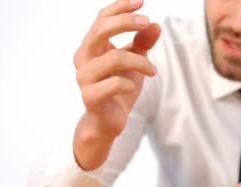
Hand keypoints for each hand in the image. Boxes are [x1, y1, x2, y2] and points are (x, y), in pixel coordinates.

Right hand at [72, 0, 160, 169]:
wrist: (109, 120)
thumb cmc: (119, 88)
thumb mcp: (135, 62)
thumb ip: (143, 44)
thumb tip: (156, 26)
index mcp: (91, 46)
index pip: (101, 19)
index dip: (119, 7)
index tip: (141, 2)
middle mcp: (84, 58)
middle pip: (100, 30)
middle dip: (125, 22)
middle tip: (147, 23)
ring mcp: (84, 78)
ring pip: (114, 58)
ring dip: (139, 62)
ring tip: (152, 71)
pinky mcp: (90, 97)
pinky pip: (114, 84)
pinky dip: (130, 84)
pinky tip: (133, 88)